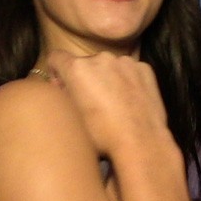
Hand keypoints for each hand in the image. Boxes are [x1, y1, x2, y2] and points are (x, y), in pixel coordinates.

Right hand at [42, 50, 170, 159]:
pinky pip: (129, 70)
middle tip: (91, 102)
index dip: (55, 71)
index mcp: (78, 68)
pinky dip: (127, 80)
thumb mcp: (71, 117)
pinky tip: (131, 100)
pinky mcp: (145, 68)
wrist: (141, 142)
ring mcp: (126, 61)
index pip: (56, 57)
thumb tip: (64, 86)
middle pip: (85, 63)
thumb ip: (63, 95)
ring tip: (114, 103)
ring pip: (109, 66)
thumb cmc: (101, 136)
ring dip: (107, 78)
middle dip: (84, 78)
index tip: (63, 86)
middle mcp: (101, 58)